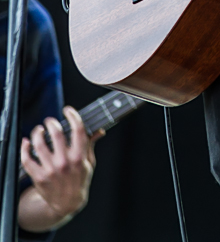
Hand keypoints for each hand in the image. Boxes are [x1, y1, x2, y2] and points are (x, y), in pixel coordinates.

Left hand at [19, 106, 101, 231]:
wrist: (66, 204)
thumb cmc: (79, 181)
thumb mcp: (90, 163)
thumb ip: (91, 145)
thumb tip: (99, 130)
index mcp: (79, 157)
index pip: (77, 130)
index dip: (72, 116)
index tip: (68, 110)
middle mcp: (64, 162)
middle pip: (56, 134)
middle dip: (51, 122)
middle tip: (50, 121)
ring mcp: (50, 170)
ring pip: (39, 144)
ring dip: (37, 133)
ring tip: (38, 130)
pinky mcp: (39, 177)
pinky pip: (27, 159)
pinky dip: (24, 148)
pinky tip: (26, 143)